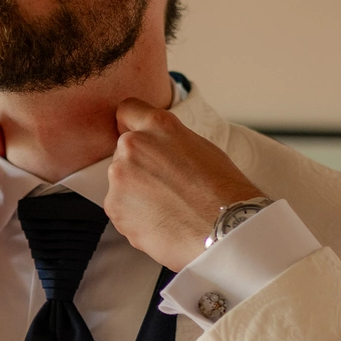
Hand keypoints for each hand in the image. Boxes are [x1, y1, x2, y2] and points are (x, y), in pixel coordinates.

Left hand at [105, 99, 261, 272]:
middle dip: (139, 169)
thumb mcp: (200, 147)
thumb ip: (169, 143)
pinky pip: (121, 211)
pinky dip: (136, 219)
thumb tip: (156, 150)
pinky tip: (162, 224)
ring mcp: (120, 177)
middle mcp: (133, 145)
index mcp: (157, 125)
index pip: (128, 110)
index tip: (138, 140)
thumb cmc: (223, 191)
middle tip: (167, 189)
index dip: (130, 125)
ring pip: (121, 184)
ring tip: (168, 211)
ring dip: (136, 196)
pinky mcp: (115, 208)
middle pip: (124, 153)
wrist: (225, 231)